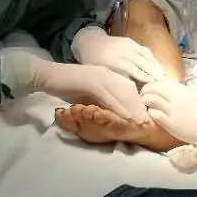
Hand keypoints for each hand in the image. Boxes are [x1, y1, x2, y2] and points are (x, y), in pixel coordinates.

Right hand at [31, 60, 147, 121]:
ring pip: (122, 93)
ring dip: (133, 108)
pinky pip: (109, 96)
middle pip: (129, 90)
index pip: (127, 87)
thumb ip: (100, 97)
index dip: (137, 101)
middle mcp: (106, 73)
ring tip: (140, 122)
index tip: (144, 114)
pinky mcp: (91, 82)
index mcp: (107, 74)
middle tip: (147, 121)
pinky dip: (119, 107)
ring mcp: (99, 76)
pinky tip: (126, 116)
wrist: (49, 76)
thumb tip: (110, 110)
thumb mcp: (88, 92)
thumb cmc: (66, 85)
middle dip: (139, 106)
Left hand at [72, 26, 166, 83]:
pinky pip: (144, 50)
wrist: (90, 43)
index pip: (130, 68)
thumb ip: (114, 80)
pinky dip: (152, 58)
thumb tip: (127, 94)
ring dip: (155, 64)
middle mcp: (121, 50)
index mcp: (111, 59)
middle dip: (152, 70)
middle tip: (162, 80)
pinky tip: (157, 66)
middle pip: (140, 60)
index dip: (141, 75)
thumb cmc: (94, 63)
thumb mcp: (100, 73)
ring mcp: (126, 44)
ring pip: (144, 54)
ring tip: (163, 75)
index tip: (151, 83)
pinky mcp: (130, 41)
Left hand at [142, 82, 196, 143]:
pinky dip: (151, 114)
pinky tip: (155, 117)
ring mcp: (173, 111)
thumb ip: (181, 94)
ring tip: (147, 108)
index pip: (158, 82)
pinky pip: (155, 115)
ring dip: (146, 103)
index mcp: (181, 89)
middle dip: (144, 93)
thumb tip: (170, 94)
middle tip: (144, 99)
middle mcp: (175, 97)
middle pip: (150, 89)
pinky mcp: (172, 124)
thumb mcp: (194, 97)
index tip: (149, 91)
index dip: (150, 86)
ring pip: (150, 100)